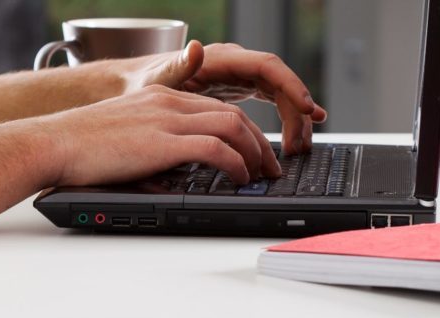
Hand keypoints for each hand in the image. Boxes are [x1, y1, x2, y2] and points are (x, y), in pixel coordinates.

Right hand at [26, 85, 279, 187]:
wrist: (52, 143)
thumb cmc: (77, 147)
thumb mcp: (122, 134)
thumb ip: (151, 143)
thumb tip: (171, 173)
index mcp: (159, 97)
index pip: (215, 107)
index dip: (243, 130)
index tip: (252, 152)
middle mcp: (167, 102)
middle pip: (232, 114)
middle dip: (258, 142)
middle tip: (268, 167)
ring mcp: (166, 119)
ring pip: (232, 126)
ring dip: (254, 153)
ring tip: (261, 176)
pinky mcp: (163, 142)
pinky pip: (216, 148)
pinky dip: (236, 163)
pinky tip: (239, 178)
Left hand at [125, 41, 327, 154]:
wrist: (133, 85)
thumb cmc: (143, 82)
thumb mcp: (158, 78)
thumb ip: (178, 66)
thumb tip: (194, 47)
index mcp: (221, 59)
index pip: (267, 67)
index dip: (291, 86)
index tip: (306, 109)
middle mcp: (235, 64)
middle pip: (280, 83)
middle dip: (296, 112)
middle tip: (299, 146)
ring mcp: (239, 76)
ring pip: (279, 94)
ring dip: (294, 120)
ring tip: (300, 149)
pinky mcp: (238, 89)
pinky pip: (271, 101)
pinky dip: (286, 118)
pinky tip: (298, 136)